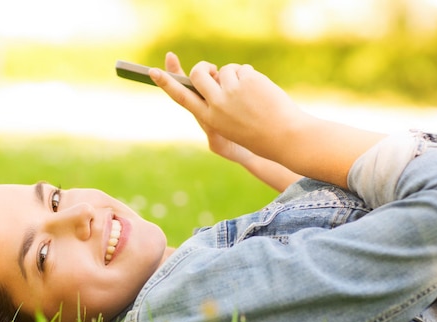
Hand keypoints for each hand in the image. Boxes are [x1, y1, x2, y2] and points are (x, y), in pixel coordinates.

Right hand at [151, 54, 384, 188]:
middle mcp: (217, 105)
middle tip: (212, 71)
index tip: (153, 71)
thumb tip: (212, 76)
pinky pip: (243, 69)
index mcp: (209, 118)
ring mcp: (233, 91)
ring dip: (235, 76)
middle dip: (203, 69)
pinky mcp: (249, 81)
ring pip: (225, 70)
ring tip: (251, 96)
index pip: (182, 98)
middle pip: (199, 75)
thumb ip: (215, 105)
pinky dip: (251, 77)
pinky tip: (262, 94)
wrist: (284, 138)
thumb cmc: (255, 136)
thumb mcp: (228, 126)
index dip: (167, 83)